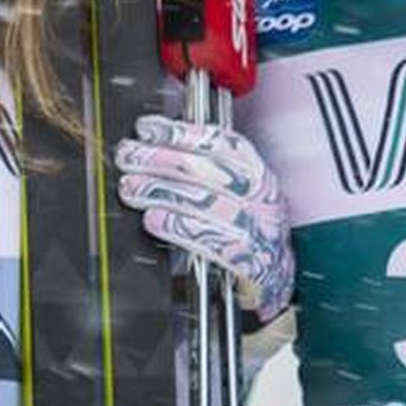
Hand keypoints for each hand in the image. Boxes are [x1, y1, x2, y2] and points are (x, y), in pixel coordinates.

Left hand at [113, 116, 293, 322]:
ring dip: (157, 190)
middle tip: (127, 155)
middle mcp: (260, 196)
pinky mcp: (246, 259)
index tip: (147, 129)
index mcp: (258, 173)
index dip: (179, 132)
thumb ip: (209, 169)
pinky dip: (174, 225)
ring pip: (198, 200)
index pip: (218, 142)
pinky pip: (205, 238)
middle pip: (201, 168)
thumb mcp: (240, 191)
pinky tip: (152, 218)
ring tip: (130, 187)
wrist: (278, 277)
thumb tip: (160, 145)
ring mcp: (256, 227)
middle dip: (156, 158)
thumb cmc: (249, 228)